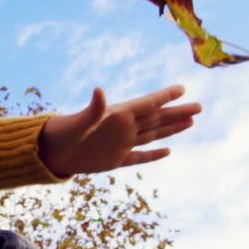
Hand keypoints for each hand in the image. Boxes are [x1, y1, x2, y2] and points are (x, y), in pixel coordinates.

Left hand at [39, 85, 201, 176]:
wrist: (50, 152)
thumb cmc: (62, 132)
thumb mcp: (79, 121)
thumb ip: (93, 108)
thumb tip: (99, 89)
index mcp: (118, 115)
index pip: (147, 104)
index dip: (165, 96)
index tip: (182, 88)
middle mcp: (123, 128)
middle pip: (158, 119)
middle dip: (178, 112)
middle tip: (199, 106)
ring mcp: (121, 144)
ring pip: (153, 134)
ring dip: (172, 128)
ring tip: (190, 120)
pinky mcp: (116, 160)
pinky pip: (140, 157)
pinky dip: (154, 155)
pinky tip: (168, 151)